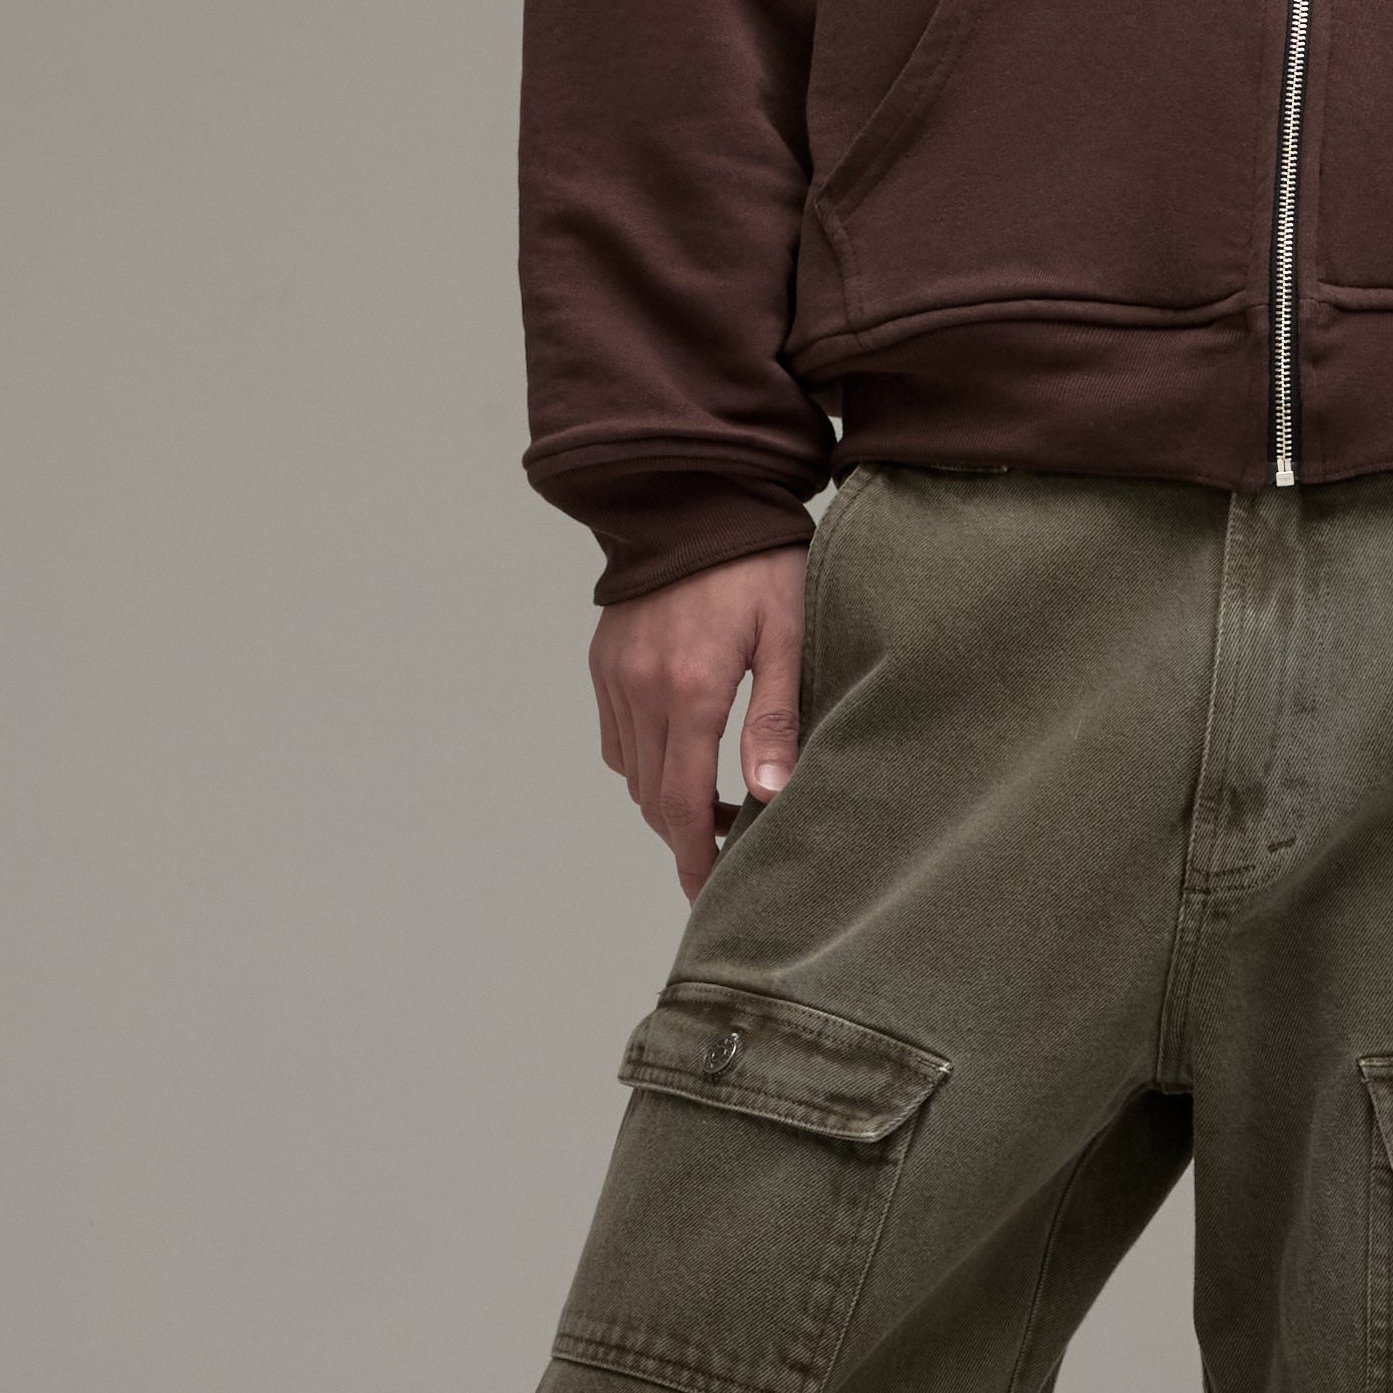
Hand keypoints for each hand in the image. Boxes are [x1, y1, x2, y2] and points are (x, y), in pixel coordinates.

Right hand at [591, 546, 808, 900]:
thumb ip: (778, 715)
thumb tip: (769, 794)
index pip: (683, 804)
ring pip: (631, 773)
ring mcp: (615, 675)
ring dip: (666, 801)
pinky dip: (644, 763)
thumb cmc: (760, 563)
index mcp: (692, 689)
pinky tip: (683, 755)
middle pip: (652, 798)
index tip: (712, 896)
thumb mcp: (789, 634)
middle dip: (685, 837)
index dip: (695, 860)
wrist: (694, 496)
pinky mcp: (604, 661)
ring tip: (716, 808)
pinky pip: (617, 737)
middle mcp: (641, 689)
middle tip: (729, 856)